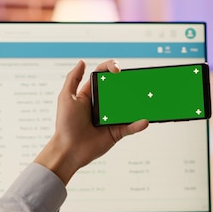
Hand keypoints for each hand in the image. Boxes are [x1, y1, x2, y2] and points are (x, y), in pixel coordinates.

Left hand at [34, 59, 148, 184]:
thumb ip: (73, 78)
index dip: (111, 68)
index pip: (103, 76)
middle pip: (119, 89)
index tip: (117, 70)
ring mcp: (110, 118)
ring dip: (138, 102)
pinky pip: (131, 127)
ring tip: (147, 97)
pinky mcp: (116, 132)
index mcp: (90, 94)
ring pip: (128, 107)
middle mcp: (102, 105)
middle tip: (136, 82)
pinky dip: (138, 124)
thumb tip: (82, 62)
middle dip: (129, 83)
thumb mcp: (66, 97)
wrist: (69, 149)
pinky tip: (144, 120)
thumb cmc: (65, 124)